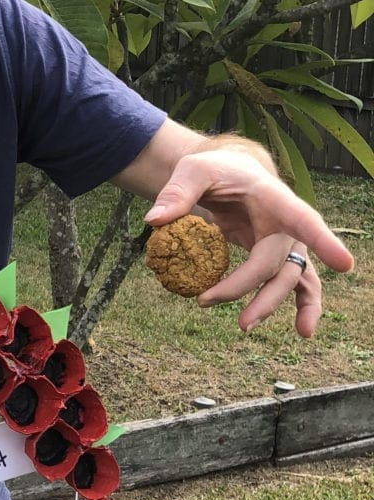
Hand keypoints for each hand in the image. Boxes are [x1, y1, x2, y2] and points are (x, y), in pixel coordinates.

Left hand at [144, 147, 353, 335]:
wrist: (228, 172)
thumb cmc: (216, 169)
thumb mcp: (194, 169)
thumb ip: (178, 191)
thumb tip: (155, 220)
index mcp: (273, 197)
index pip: (302, 219)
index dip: (322, 242)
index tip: (345, 264)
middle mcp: (287, 223)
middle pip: (277, 263)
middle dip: (254, 290)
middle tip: (219, 308)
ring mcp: (284, 242)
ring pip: (289, 279)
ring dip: (273, 304)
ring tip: (246, 327)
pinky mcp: (275, 256)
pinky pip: (294, 283)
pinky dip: (301, 305)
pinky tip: (302, 330)